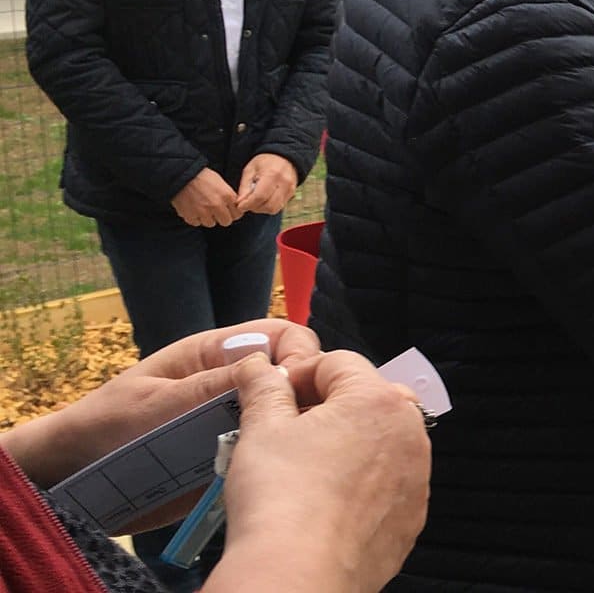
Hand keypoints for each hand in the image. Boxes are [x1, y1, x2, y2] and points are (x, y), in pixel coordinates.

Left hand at [0, 320, 320, 494]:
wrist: (71, 474)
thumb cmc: (104, 427)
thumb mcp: (156, 402)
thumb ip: (210, 384)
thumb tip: (271, 367)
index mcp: (215, 353)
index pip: (282, 336)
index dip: (300, 355)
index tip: (297, 388)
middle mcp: (232, 382)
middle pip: (293, 375)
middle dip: (305, 394)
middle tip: (298, 425)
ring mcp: (233, 418)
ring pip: (285, 414)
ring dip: (293, 429)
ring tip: (289, 452)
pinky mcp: (230, 453)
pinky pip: (266, 450)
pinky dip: (274, 459)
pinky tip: (270, 473)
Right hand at [172, 167, 241, 227]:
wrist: (182, 174)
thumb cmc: (202, 176)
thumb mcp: (221, 182)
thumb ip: (228, 196)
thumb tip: (234, 206)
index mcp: (227, 196)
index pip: (237, 214)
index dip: (233, 213)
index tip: (229, 212)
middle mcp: (217, 205)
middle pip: (226, 222)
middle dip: (222, 218)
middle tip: (216, 212)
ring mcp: (203, 212)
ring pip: (211, 223)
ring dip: (207, 218)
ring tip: (202, 208)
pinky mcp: (190, 215)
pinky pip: (196, 223)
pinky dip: (195, 218)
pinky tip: (193, 209)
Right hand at [208, 351, 429, 592]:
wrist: (298, 575)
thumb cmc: (282, 501)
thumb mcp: (261, 429)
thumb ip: (264, 388)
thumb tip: (260, 367)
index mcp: (378, 401)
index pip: (339, 363)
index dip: (300, 375)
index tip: (275, 395)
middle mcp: (410, 434)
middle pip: (368, 399)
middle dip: (329, 408)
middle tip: (288, 431)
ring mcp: (416, 477)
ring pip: (381, 443)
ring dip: (348, 445)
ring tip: (304, 469)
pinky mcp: (411, 516)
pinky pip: (388, 484)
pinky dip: (362, 484)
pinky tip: (326, 501)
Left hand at [235, 153, 297, 214]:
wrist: (284, 157)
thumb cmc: (265, 162)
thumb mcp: (250, 170)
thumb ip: (244, 187)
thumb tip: (240, 203)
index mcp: (272, 175)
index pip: (260, 197)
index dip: (248, 204)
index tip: (240, 206)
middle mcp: (284, 183)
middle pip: (268, 206)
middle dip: (255, 208)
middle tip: (248, 203)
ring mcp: (290, 189)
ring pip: (274, 209)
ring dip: (262, 209)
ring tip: (256, 201)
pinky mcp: (291, 194)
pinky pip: (279, 206)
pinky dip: (269, 206)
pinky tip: (264, 199)